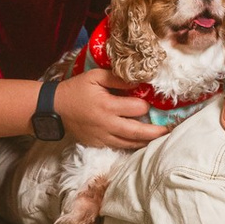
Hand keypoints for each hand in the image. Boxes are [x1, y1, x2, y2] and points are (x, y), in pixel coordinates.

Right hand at [51, 68, 169, 149]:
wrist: (54, 108)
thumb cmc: (76, 89)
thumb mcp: (94, 76)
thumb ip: (117, 79)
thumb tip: (138, 81)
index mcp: (107, 106)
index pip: (136, 109)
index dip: (145, 105)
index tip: (150, 101)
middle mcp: (107, 124)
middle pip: (137, 132)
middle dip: (155, 132)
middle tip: (170, 131)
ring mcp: (102, 137)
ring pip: (129, 143)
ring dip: (146, 142)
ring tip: (160, 139)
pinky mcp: (98, 144)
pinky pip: (119, 147)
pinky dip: (132, 146)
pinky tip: (141, 143)